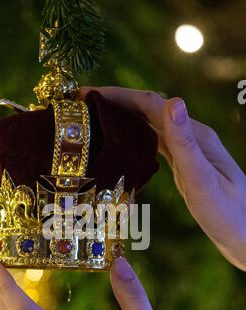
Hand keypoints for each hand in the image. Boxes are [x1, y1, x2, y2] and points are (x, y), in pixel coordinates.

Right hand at [78, 87, 245, 270]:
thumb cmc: (227, 215)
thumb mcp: (203, 182)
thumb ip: (186, 145)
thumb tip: (172, 102)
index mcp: (194, 135)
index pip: (150, 103)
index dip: (117, 95)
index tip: (87, 94)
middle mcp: (190, 136)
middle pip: (147, 109)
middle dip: (114, 102)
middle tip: (81, 106)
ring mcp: (187, 149)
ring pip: (149, 125)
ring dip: (122, 118)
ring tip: (93, 121)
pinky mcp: (184, 164)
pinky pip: (154, 143)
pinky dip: (134, 137)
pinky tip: (120, 146)